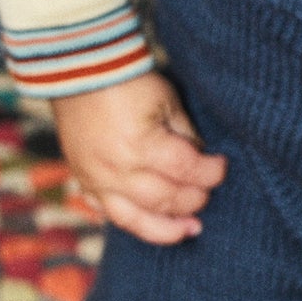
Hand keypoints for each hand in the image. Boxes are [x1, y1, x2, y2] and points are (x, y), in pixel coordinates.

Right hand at [53, 71, 225, 244]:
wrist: (80, 70)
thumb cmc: (128, 81)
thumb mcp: (166, 100)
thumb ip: (185, 135)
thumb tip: (199, 160)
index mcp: (141, 146)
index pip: (186, 170)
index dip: (210, 172)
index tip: (221, 167)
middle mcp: (117, 170)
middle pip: (165, 198)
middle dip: (193, 199)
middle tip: (208, 194)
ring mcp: (96, 180)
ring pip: (135, 219)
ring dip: (166, 228)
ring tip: (189, 230)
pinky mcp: (83, 180)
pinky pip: (108, 213)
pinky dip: (132, 222)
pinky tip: (150, 224)